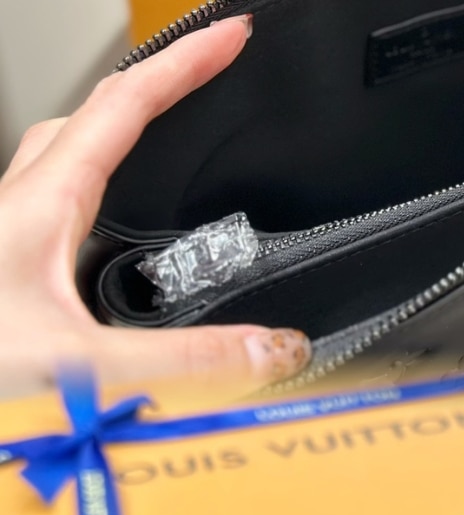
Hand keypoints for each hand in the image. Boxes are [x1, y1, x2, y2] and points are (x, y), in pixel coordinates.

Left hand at [0, 14, 310, 398]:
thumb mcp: (84, 364)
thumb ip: (186, 361)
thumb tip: (273, 346)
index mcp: (42, 205)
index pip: (125, 107)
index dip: (184, 64)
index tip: (230, 36)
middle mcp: (22, 207)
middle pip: (92, 115)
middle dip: (154, 84)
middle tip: (203, 73)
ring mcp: (11, 233)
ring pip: (67, 154)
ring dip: (119, 130)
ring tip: (169, 132)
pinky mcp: (11, 266)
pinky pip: (60, 201)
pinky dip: (101, 189)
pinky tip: (115, 233)